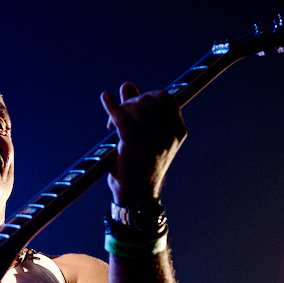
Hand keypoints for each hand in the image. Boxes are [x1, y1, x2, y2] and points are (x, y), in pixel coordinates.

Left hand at [100, 82, 186, 204]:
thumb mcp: (144, 136)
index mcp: (177, 133)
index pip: (166, 98)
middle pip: (149, 101)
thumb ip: (138, 109)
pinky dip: (112, 107)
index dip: (147, 96)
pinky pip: (123, 119)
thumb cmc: (139, 166)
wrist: (136, 197)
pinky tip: (106, 100)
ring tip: (112, 123)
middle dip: (132, 102)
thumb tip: (127, 85)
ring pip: (137, 108)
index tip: (135, 106)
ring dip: (121, 109)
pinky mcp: (134, 148)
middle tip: (120, 116)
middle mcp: (168, 137)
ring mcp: (153, 143)